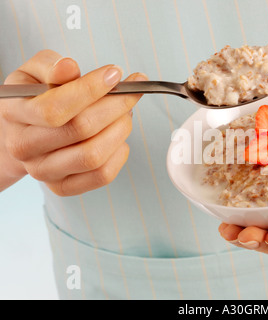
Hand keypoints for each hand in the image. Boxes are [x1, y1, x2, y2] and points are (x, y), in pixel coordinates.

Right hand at [0, 50, 145, 195]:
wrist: (22, 134)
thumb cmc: (34, 99)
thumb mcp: (34, 73)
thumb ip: (50, 66)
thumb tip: (69, 68)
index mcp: (15, 114)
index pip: (55, 107)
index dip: (91, 89)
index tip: (115, 73)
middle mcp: (25, 147)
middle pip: (81, 130)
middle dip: (115, 106)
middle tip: (129, 93)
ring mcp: (44, 171)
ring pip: (94, 156)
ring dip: (120, 130)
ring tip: (125, 113)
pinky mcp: (62, 187)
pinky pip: (102, 176)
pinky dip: (119, 154)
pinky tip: (118, 137)